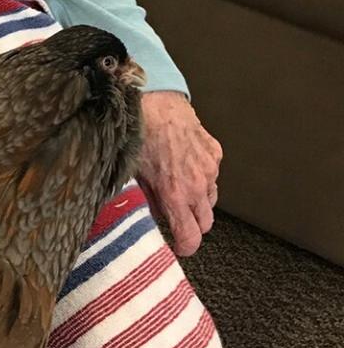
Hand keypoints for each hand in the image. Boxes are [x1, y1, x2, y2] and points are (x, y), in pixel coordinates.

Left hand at [137, 91, 221, 256]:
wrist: (154, 101)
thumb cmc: (137, 136)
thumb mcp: (132, 174)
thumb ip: (146, 200)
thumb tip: (154, 215)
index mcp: (176, 195)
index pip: (191, 238)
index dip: (185, 246)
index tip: (178, 245)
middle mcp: (198, 185)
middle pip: (206, 223)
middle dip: (192, 225)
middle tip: (176, 218)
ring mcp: (210, 168)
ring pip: (211, 199)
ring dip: (198, 201)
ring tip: (179, 188)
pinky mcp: (215, 152)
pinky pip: (213, 174)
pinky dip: (203, 176)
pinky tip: (185, 164)